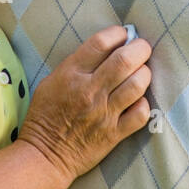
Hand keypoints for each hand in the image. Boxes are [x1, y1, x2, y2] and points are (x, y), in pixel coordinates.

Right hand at [16, 25, 151, 182]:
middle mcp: (89, 91)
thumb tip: (106, 49)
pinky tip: (138, 100)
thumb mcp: (51, 81)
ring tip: (142, 72)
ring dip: (144, 74)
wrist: (44, 155)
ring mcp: (104, 113)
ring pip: (137, 84)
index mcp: (71, 74)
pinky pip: (140, 114)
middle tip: (142, 49)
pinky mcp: (114, 134)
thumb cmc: (46, 115)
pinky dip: (144, 104)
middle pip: (124, 60)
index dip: (118, 33)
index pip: (101, 43)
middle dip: (140, 48)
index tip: (124, 35)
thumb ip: (77, 64)